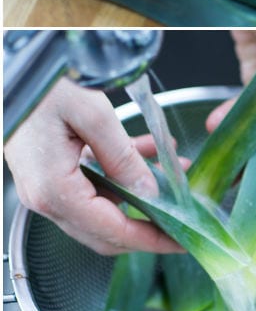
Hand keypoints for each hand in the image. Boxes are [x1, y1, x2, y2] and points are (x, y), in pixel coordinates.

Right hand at [4, 80, 183, 255]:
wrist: (14, 70)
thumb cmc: (44, 87)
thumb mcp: (94, 116)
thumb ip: (123, 157)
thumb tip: (150, 191)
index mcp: (56, 191)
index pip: (112, 231)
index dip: (151, 239)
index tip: (181, 240)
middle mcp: (47, 197)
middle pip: (105, 231)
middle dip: (149, 223)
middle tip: (184, 215)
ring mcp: (46, 187)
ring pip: (102, 207)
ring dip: (140, 194)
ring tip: (175, 172)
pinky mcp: (49, 172)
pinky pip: (92, 185)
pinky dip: (122, 176)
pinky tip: (147, 152)